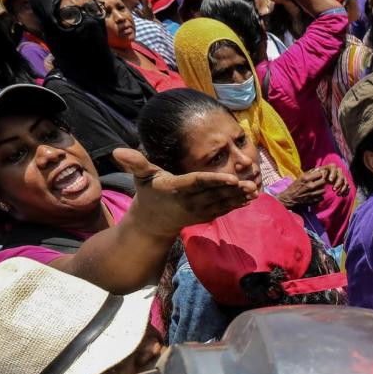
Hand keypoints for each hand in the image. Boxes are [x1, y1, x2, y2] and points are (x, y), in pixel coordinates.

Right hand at [113, 148, 257, 237]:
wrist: (152, 223)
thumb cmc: (149, 194)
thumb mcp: (141, 177)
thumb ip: (135, 163)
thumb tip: (117, 151)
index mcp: (178, 188)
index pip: (200, 182)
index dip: (217, 180)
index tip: (233, 178)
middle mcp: (191, 201)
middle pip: (216, 193)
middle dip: (235, 189)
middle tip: (253, 182)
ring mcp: (199, 210)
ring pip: (222, 203)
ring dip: (240, 197)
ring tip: (255, 190)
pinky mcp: (206, 216)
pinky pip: (224, 209)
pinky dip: (237, 204)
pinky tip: (251, 198)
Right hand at [278, 165, 349, 207]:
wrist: (289, 199)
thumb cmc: (295, 187)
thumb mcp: (301, 177)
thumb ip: (311, 173)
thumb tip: (321, 169)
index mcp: (306, 177)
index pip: (321, 172)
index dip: (325, 173)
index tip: (325, 174)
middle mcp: (309, 185)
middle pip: (324, 181)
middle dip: (326, 181)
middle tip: (325, 181)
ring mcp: (311, 193)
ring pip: (323, 189)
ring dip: (322, 189)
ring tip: (315, 189)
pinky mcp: (313, 200)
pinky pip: (321, 196)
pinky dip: (319, 195)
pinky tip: (313, 195)